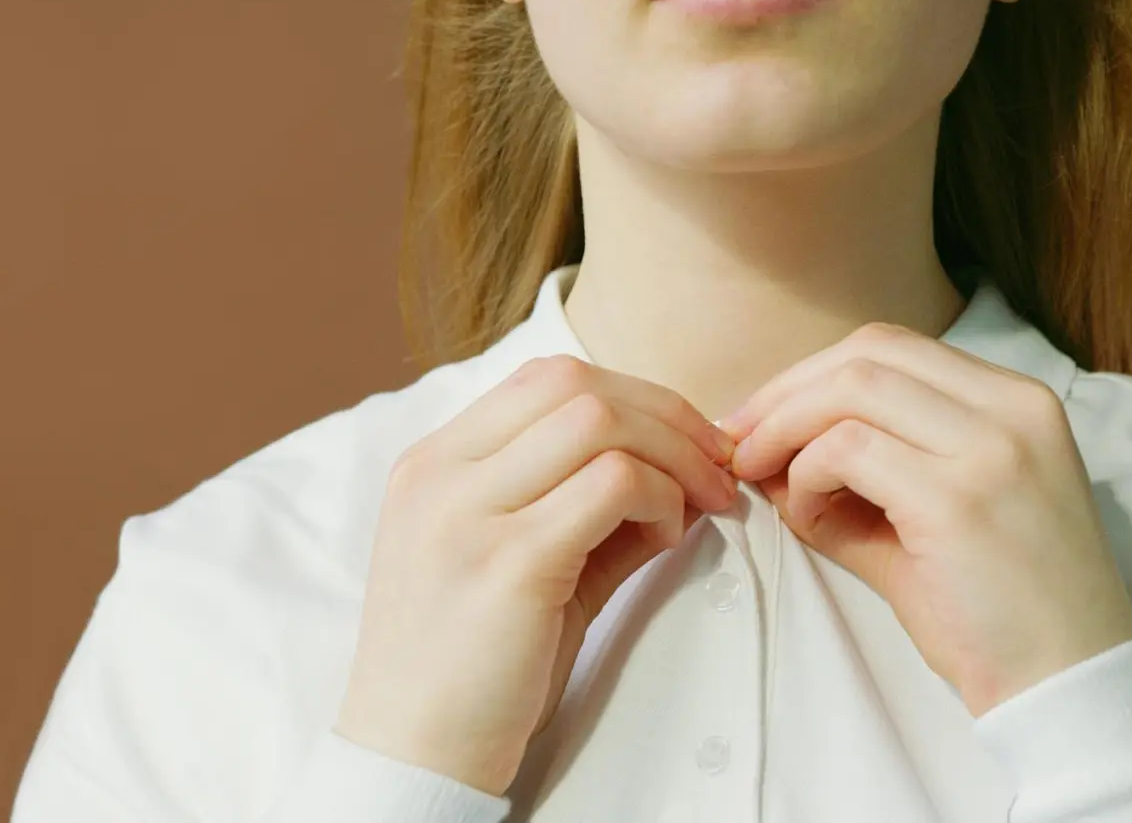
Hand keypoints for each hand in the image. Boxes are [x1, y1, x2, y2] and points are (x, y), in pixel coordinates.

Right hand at [335, 355, 738, 795]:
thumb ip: (581, 504)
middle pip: (576, 384)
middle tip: (717, 467)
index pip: (545, 378)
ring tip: (699, 506)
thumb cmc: (475, 664)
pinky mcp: (509, 562)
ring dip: (672, 455)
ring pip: (599, 421)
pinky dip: (660, 499)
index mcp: (433, 463)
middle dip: (667, 415)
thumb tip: (682, 468)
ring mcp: (468, 514)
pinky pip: (613, 485)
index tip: (688, 442)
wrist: (415, 755)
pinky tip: (666, 541)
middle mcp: (441, 474)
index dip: (634, 396)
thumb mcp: (516, 560)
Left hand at [721, 323, 1131, 716]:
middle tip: (740, 442)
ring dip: (786, 431)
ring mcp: (990, 449)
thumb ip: (857, 476)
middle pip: (867, 354)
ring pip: (852, 390)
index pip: (894, 348)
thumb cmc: (1002, 609)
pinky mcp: (957, 499)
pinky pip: (847, 450)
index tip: (765, 417)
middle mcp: (1012, 409)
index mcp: (1018, 402)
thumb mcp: (935, 516)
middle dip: (786, 393)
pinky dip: (806, 476)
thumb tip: (765, 452)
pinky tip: (807, 516)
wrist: (1068, 682)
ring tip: (765, 480)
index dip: (814, 375)